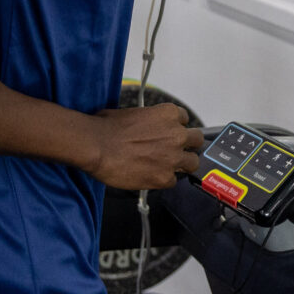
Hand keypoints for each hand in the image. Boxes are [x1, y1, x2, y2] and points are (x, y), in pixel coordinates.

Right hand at [86, 102, 203, 189]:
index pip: (185, 119)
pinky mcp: (165, 177)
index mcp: (168, 114)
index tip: (169, 133)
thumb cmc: (107, 127)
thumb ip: (149, 120)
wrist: (97, 146)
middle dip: (187, 145)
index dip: (176, 127)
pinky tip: (150, 177)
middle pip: (196, 140)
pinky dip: (163, 180)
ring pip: (192, 163)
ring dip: (182, 165)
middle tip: (175, 151)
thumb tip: (146, 127)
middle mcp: (176, 134)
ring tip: (167, 167)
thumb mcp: (132, 113)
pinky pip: (173, 181)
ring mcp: (173, 157)